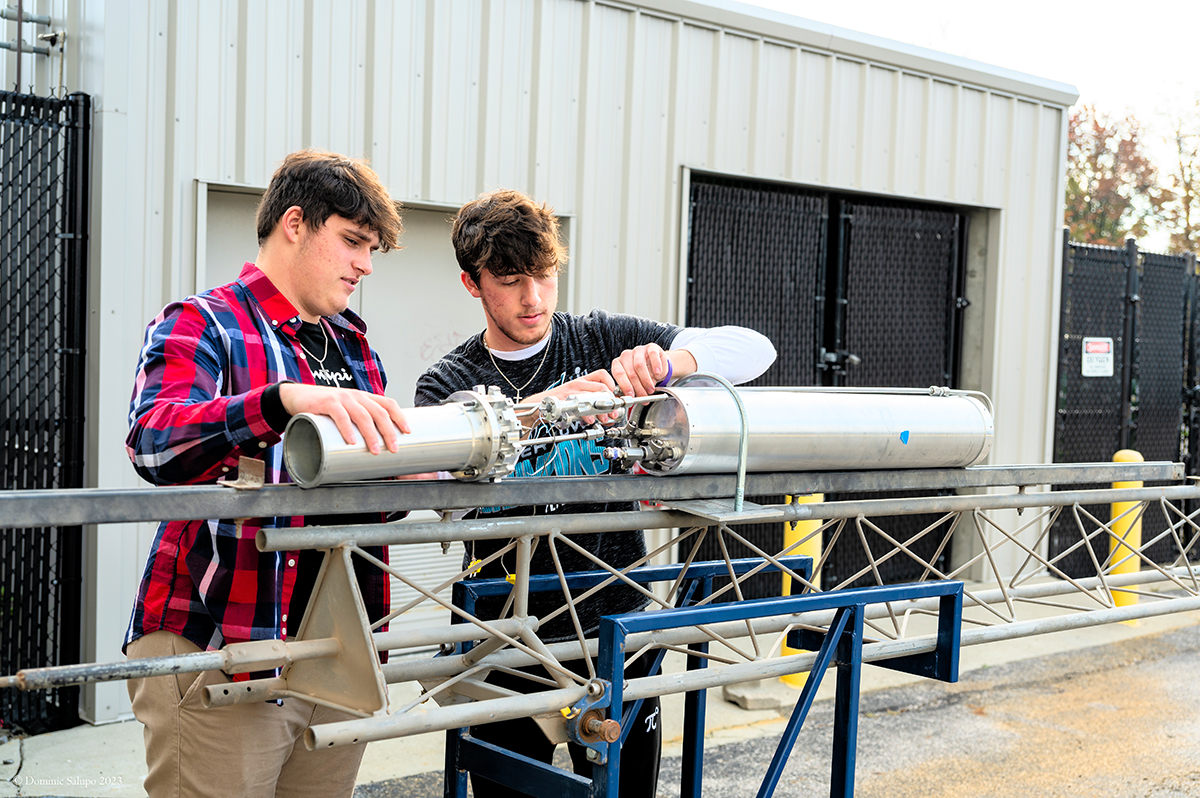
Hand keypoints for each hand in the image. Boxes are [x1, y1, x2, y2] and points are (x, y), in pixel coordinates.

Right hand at [279, 383, 410, 453]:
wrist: (298, 396)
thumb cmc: (325, 408)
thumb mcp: (346, 411)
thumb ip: (359, 422)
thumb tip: (373, 447)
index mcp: (364, 398)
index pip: (388, 403)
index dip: (400, 416)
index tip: (408, 432)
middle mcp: (357, 396)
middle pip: (379, 412)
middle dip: (389, 431)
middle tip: (394, 448)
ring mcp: (342, 398)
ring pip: (363, 415)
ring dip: (371, 434)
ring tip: (375, 450)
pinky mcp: (327, 403)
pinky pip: (340, 415)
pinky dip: (347, 429)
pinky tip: (351, 441)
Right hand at [525, 370, 620, 424]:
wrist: (539, 406)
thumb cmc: (560, 404)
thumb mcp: (578, 400)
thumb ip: (593, 405)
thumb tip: (611, 416)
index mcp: (582, 381)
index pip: (603, 374)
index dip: (612, 385)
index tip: (615, 398)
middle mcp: (578, 384)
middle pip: (601, 387)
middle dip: (610, 402)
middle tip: (613, 413)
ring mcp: (570, 391)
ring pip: (592, 396)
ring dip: (601, 410)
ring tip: (602, 419)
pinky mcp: (563, 400)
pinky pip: (578, 406)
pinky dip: (586, 414)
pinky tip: (589, 420)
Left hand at [611, 344, 671, 396]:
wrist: (658, 366)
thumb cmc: (644, 375)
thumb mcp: (636, 383)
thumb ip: (632, 389)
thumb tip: (630, 399)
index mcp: (618, 363)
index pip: (618, 374)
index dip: (625, 386)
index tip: (630, 395)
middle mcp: (626, 355)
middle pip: (630, 372)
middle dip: (638, 387)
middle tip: (644, 396)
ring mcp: (638, 350)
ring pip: (639, 365)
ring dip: (646, 380)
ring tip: (651, 389)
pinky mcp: (651, 347)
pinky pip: (652, 355)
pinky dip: (655, 365)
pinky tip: (657, 373)